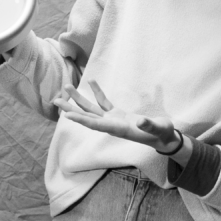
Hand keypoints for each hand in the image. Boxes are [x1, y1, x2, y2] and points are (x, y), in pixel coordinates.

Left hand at [53, 80, 181, 152]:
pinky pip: (104, 103)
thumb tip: (141, 121)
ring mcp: (114, 120)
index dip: (82, 120)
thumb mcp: (158, 129)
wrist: (164, 138)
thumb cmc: (162, 134)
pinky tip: (92, 81)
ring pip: (92, 109)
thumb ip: (149, 125)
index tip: (67, 115)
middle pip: (88, 117)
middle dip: (72, 109)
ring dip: (79, 100)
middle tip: (55, 101)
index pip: (96, 124)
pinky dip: (98, 93)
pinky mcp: (119, 115)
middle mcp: (112, 125)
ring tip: (67, 88)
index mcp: (119, 129)